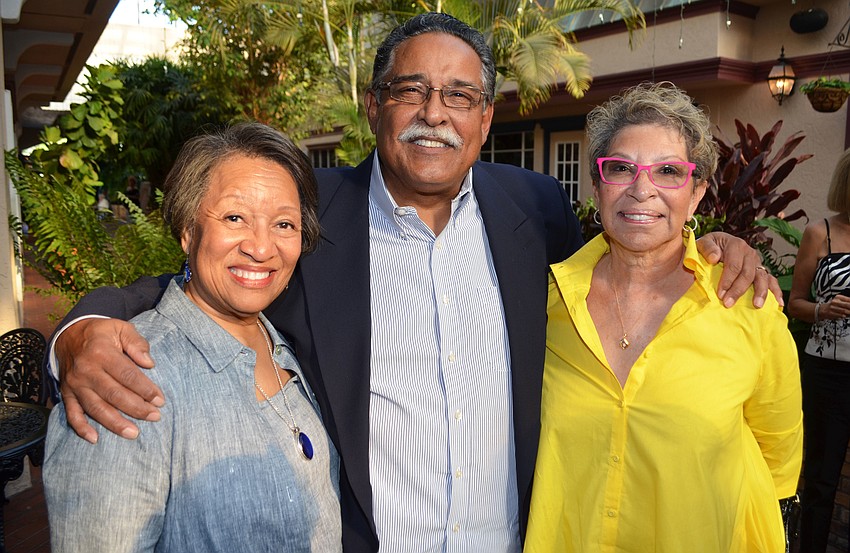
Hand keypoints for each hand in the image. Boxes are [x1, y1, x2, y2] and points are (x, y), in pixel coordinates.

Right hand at [56, 318, 162, 443]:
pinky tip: (94, 439)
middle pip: (114, 394)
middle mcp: (86, 370)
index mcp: (102, 353)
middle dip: (136, 408)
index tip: (160, 400)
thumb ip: (136, 343)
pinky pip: (72, 413)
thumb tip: (149, 363)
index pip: (127, 375)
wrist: (69, 335)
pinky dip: (81, 428)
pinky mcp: (67, 393)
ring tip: (133, 433)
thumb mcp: (121, 328)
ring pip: (96, 408)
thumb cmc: (101, 333)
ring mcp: (75, 384)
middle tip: (155, 417)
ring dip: (115, 423)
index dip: (145, 389)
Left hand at [697, 232, 781, 308]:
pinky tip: (778, 303)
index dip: (727, 281)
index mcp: (736, 245)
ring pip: (762, 278)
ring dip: (760, 292)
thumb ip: (707, 248)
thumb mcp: (703, 242)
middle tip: (728, 304)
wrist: (718, 244)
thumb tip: (714, 258)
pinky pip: (771, 280)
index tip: (720, 294)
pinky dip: (776, 291)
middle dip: (738, 290)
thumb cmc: (710, 246)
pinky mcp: (761, 270)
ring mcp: (757, 262)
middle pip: (747, 274)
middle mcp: (750, 253)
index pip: (734, 266)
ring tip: (757, 305)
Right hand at [822, 295, 849, 319]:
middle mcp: (835, 301)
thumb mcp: (840, 301)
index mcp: (838, 297)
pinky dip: (843, 316)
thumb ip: (847, 302)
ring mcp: (832, 307)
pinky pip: (839, 315)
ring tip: (848, 313)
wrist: (822, 309)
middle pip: (847, 305)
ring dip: (848, 313)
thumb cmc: (833, 306)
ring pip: (844, 310)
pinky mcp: (830, 313)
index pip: (849, 299)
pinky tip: (844, 316)